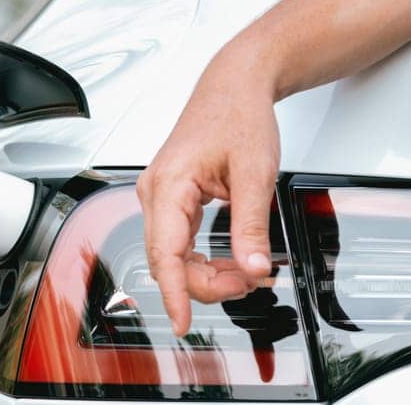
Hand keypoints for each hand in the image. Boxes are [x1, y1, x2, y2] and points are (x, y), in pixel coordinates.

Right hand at [137, 55, 280, 336]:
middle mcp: (155, 191)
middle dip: (205, 283)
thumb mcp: (255, 174)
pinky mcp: (170, 197)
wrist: (234, 86)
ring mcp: (160, 194)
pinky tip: (227, 262)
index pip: (165, 253)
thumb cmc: (238, 116)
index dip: (174, 293)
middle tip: (250, 281)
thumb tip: (252, 268)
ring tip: (245, 271)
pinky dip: (200, 259)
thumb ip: (251, 226)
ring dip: (204, 273)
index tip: (182, 323)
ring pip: (171, 254)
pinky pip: (177, 241)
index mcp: (169, 184)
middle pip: (167, 259)